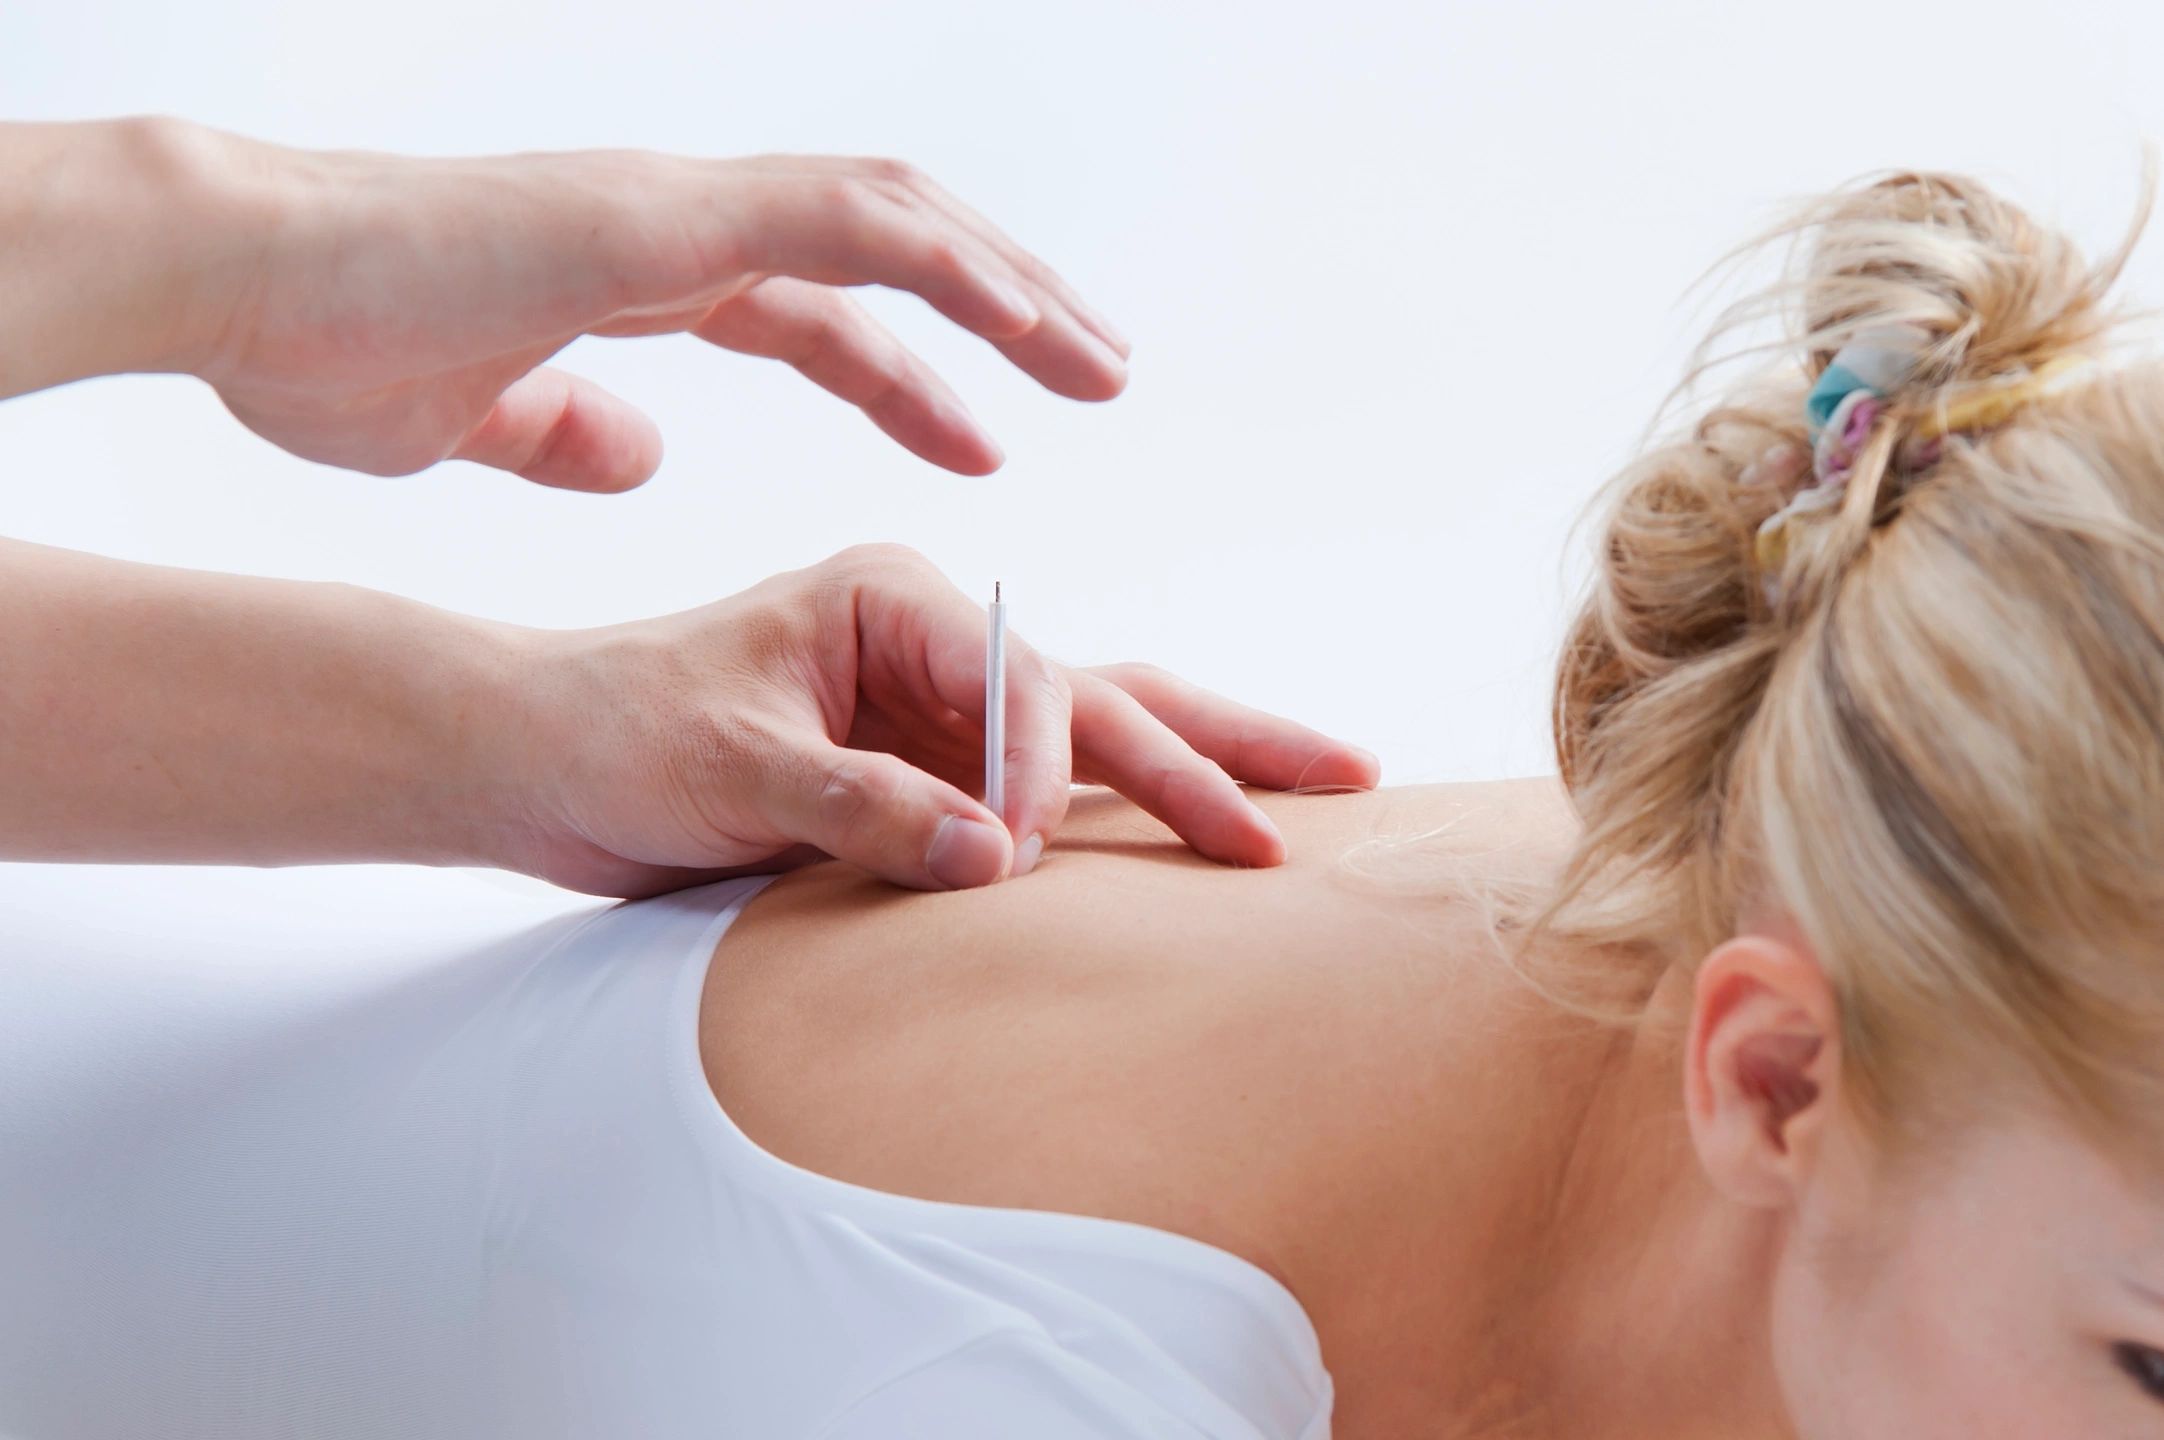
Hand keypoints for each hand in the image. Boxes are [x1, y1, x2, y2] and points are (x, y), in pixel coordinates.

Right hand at [179, 128, 1130, 487]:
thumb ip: (562, 429)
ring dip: (1010, 284)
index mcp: (648, 269)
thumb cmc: (321, 345)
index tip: (987, 440)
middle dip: (1001, 310)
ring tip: (1102, 359)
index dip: (911, 372)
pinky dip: (947, 265)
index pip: (820, 311)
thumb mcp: (468, 418)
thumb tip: (639, 456)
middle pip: (887, 251)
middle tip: (1097, 374)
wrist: (237, 284)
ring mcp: (679, 204)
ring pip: (896, 220)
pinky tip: (1025, 318)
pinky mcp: (666, 212)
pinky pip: (848, 221)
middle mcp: (683, 223)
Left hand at [498, 544, 1379, 896]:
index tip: (1013, 852)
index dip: (1041, 772)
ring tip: (1312, 800)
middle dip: (1222, 742)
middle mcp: (937, 645)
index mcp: (894, 598)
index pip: (1025, 683)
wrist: (541, 762)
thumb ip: (861, 808)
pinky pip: (1050, 799)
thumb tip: (997, 858)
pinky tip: (1196, 841)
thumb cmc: (619, 734)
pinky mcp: (929, 774)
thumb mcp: (730, 769)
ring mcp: (942, 711)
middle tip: (1347, 779)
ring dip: (1201, 774)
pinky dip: (1126, 824)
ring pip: (1101, 739)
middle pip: (1110, 690)